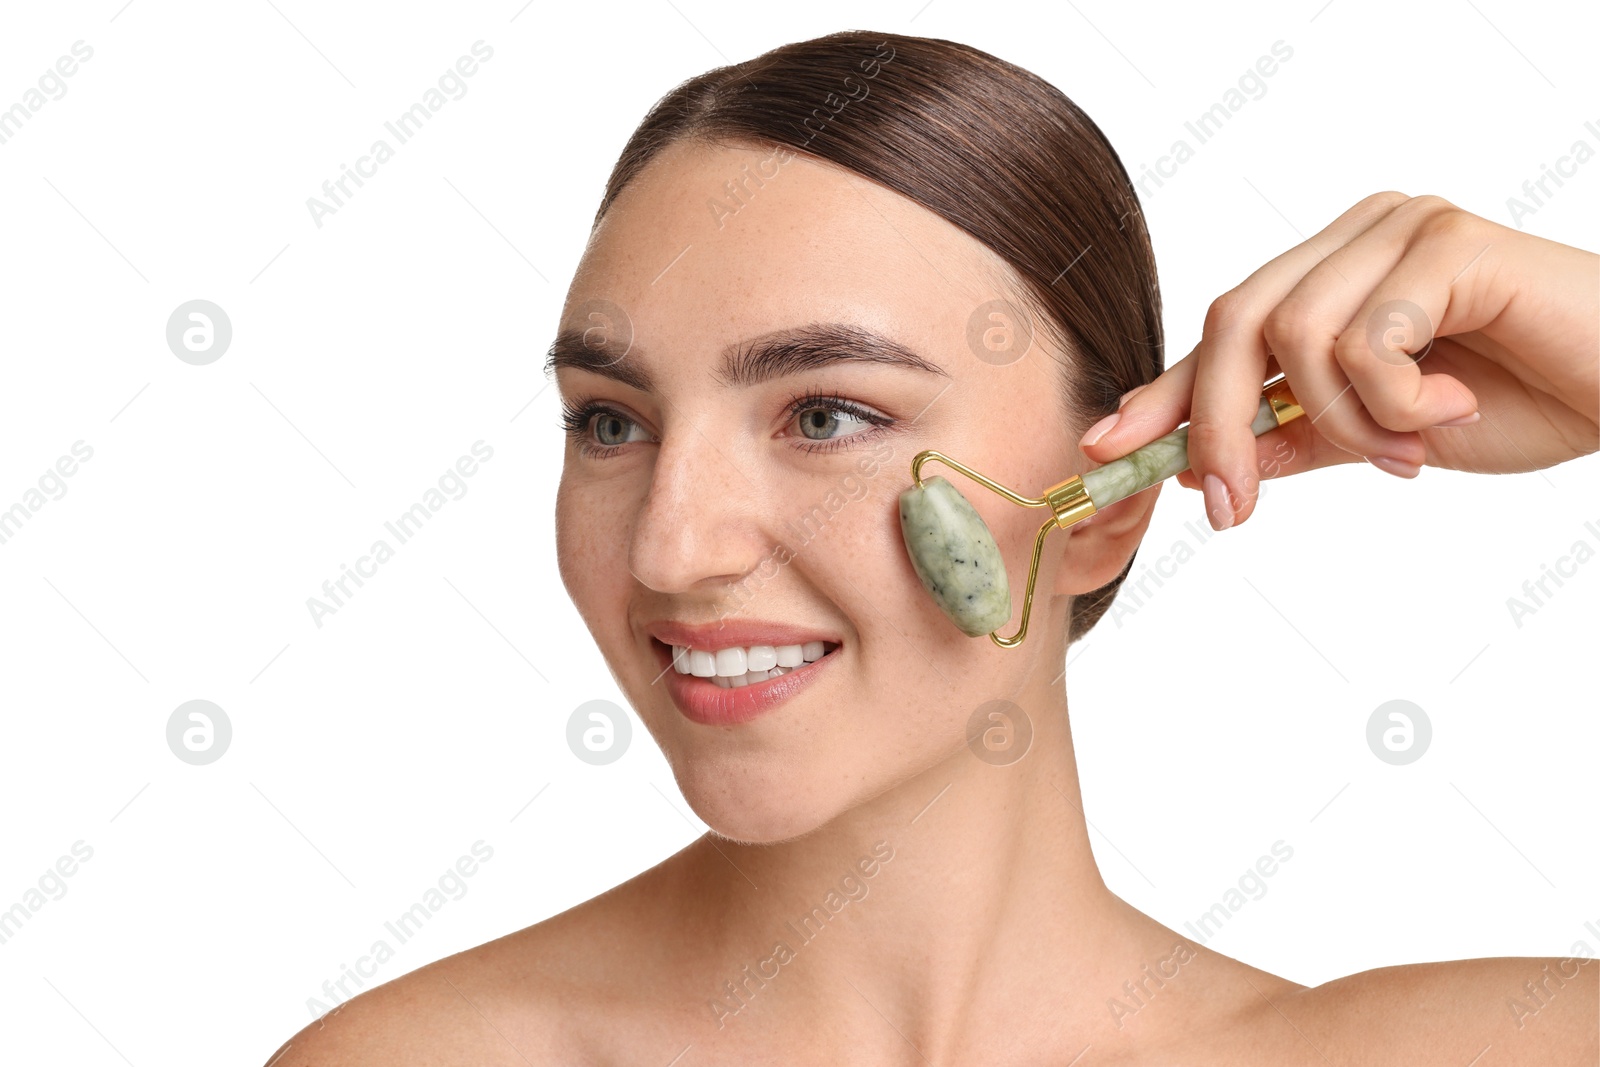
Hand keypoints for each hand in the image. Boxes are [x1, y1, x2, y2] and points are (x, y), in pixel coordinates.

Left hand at [1079, 192, 1599, 529]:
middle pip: (1235, 323)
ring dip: (1339, 421)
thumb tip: (1201, 471)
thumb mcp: (1381, 438)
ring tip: (1406, 450)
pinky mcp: (1447, 242)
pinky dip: (1392, 399)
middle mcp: (1356, 236)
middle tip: (1231, 509)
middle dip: (1219, 427)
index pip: (1223, 332)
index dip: (1159, 392)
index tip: (1102, 449)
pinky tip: (1451, 406)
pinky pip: (1365, 338)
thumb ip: (1299, 440)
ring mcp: (1400, 229)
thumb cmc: (1523, 399)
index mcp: (1334, 272)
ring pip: (1293, 335)